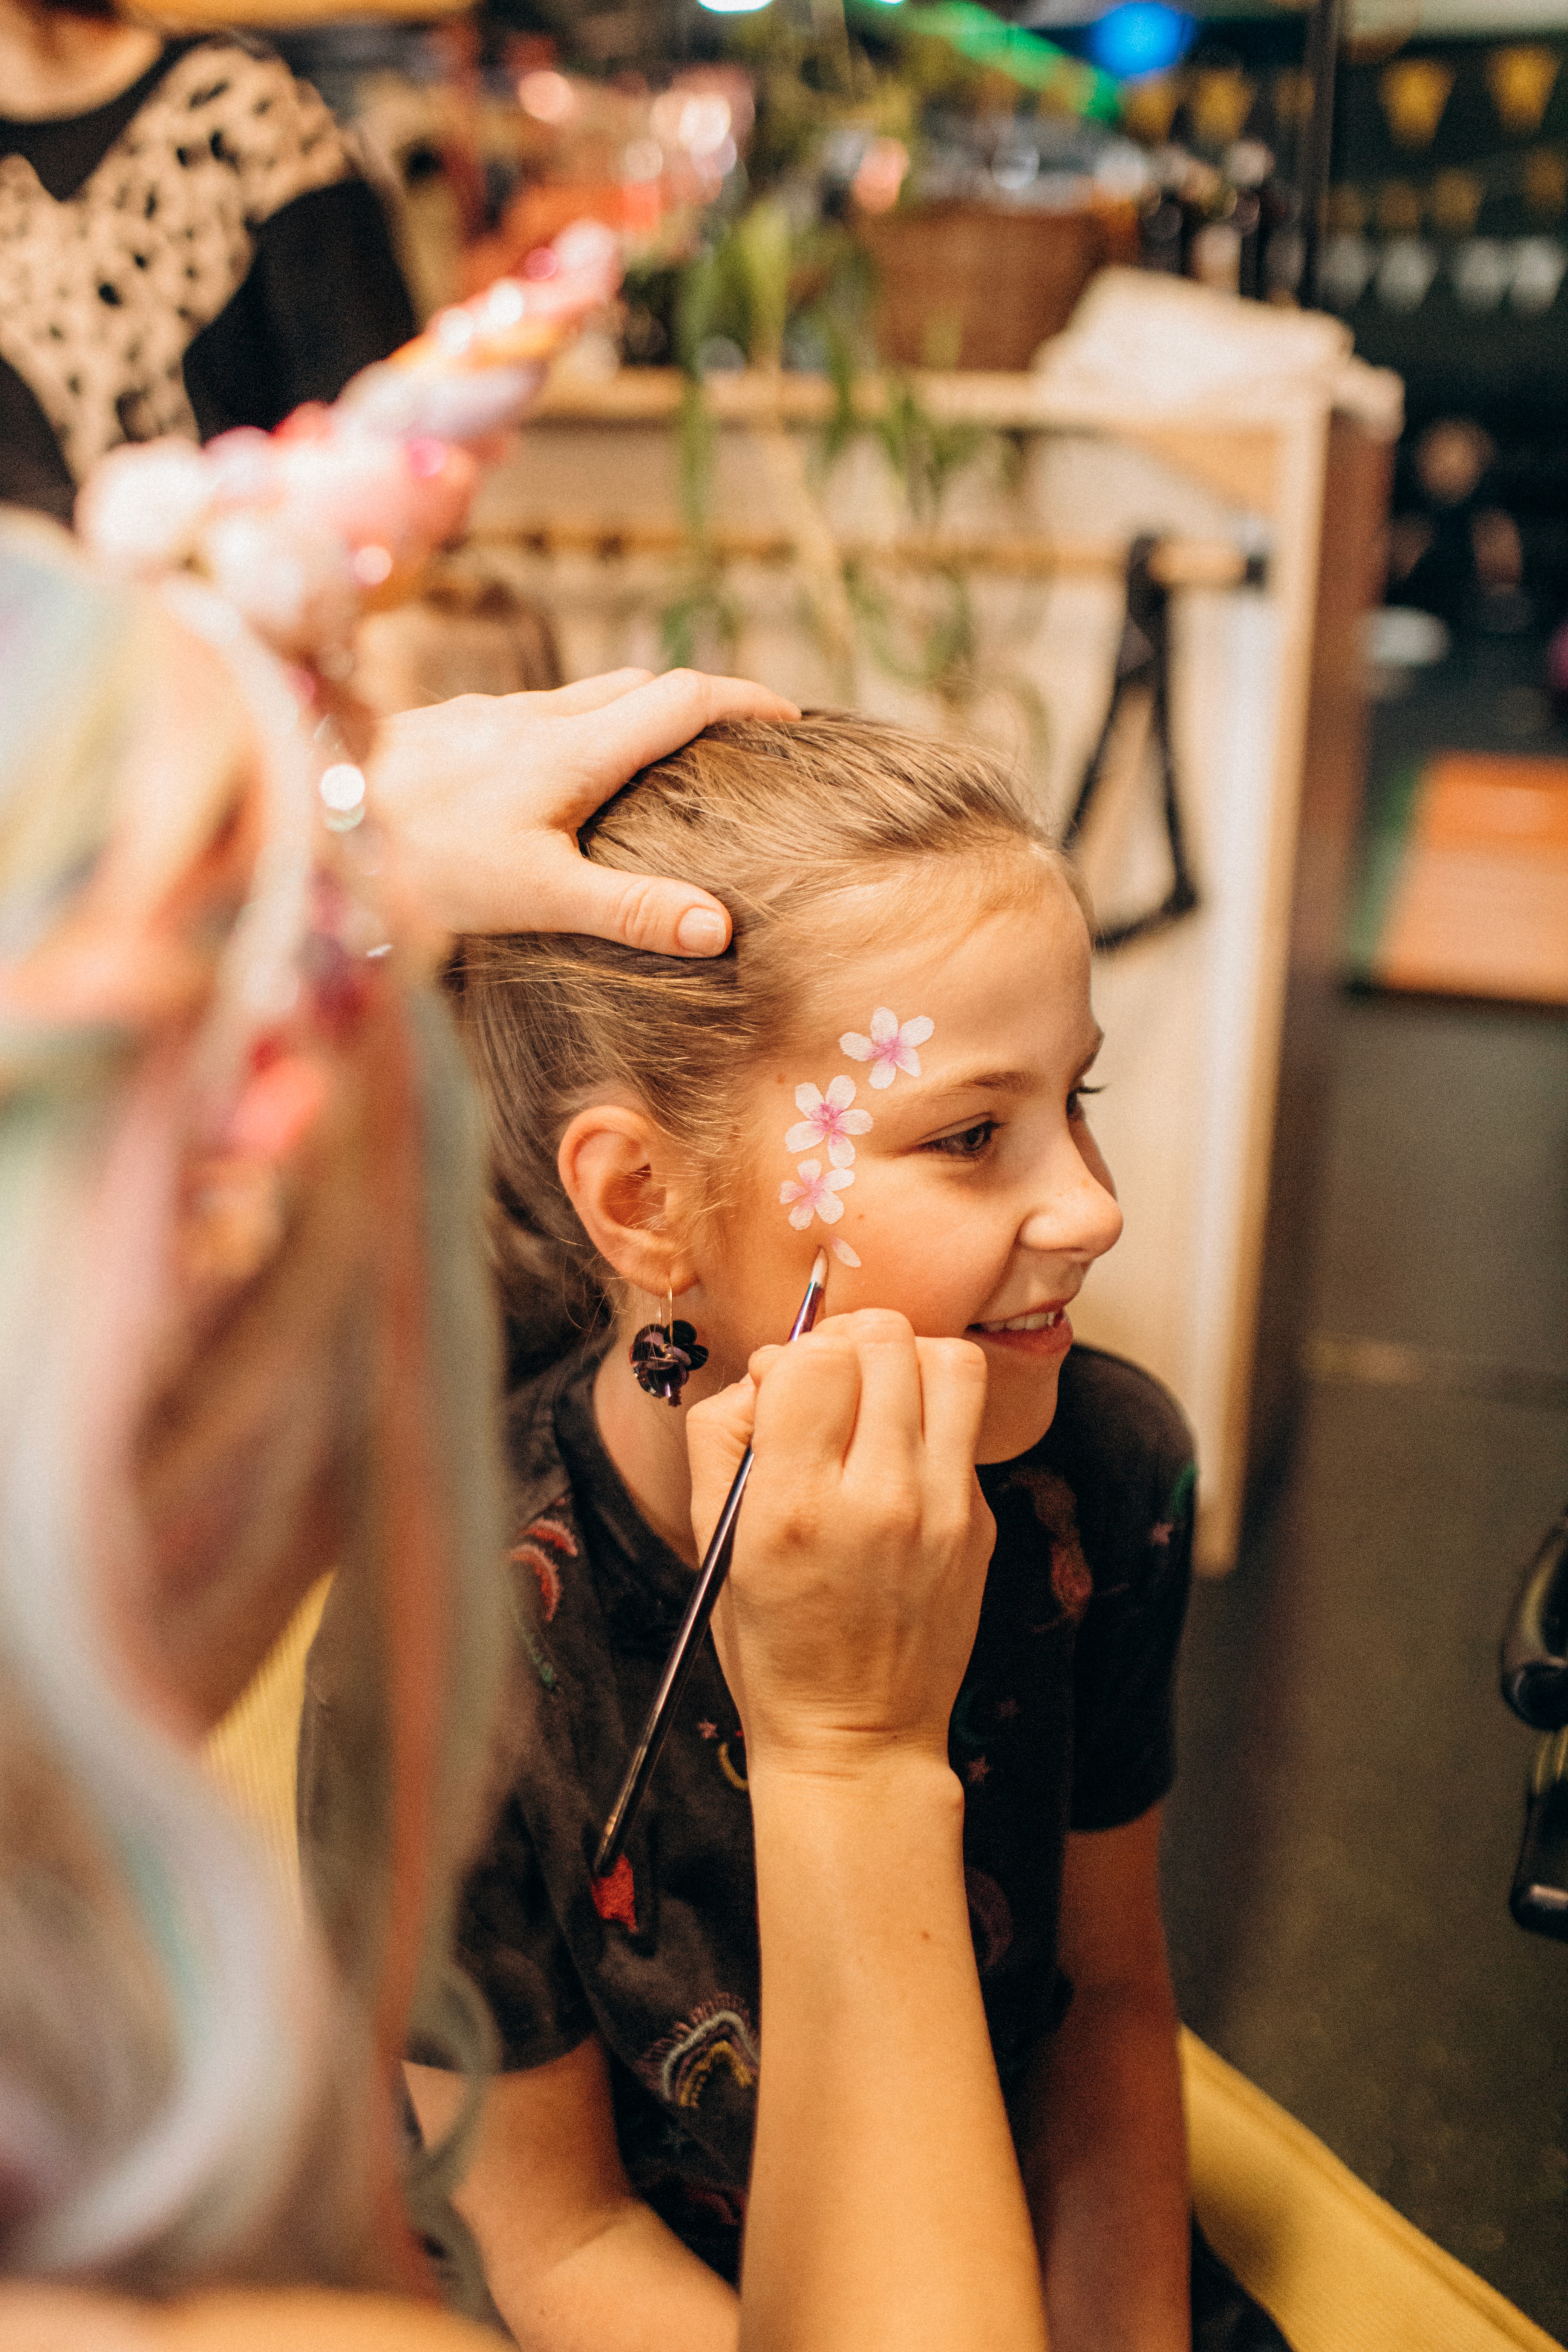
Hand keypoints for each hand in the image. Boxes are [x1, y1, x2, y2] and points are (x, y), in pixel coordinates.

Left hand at [366, 666, 798, 949]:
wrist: (312, 812)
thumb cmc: (421, 859)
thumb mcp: (537, 895)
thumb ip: (630, 909)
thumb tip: (719, 929)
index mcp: (573, 748)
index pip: (684, 698)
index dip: (745, 701)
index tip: (789, 718)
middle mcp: (535, 716)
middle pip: (639, 686)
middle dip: (697, 704)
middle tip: (734, 741)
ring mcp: (488, 715)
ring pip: (582, 695)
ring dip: (630, 712)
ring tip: (654, 759)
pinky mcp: (448, 727)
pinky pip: (531, 714)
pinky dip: (571, 729)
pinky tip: (555, 777)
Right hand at [686, 1311, 994, 1778]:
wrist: (857, 1737)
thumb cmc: (772, 1643)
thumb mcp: (716, 1540)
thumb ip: (725, 1436)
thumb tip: (770, 1368)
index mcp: (795, 1507)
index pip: (813, 1360)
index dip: (789, 1358)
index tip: (780, 1393)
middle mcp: (879, 1499)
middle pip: (886, 1342)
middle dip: (846, 1346)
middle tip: (829, 1386)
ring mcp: (944, 1509)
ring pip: (950, 1360)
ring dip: (907, 1362)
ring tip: (878, 1398)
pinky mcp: (980, 1521)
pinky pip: (967, 1422)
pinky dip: (932, 1416)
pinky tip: (901, 1455)